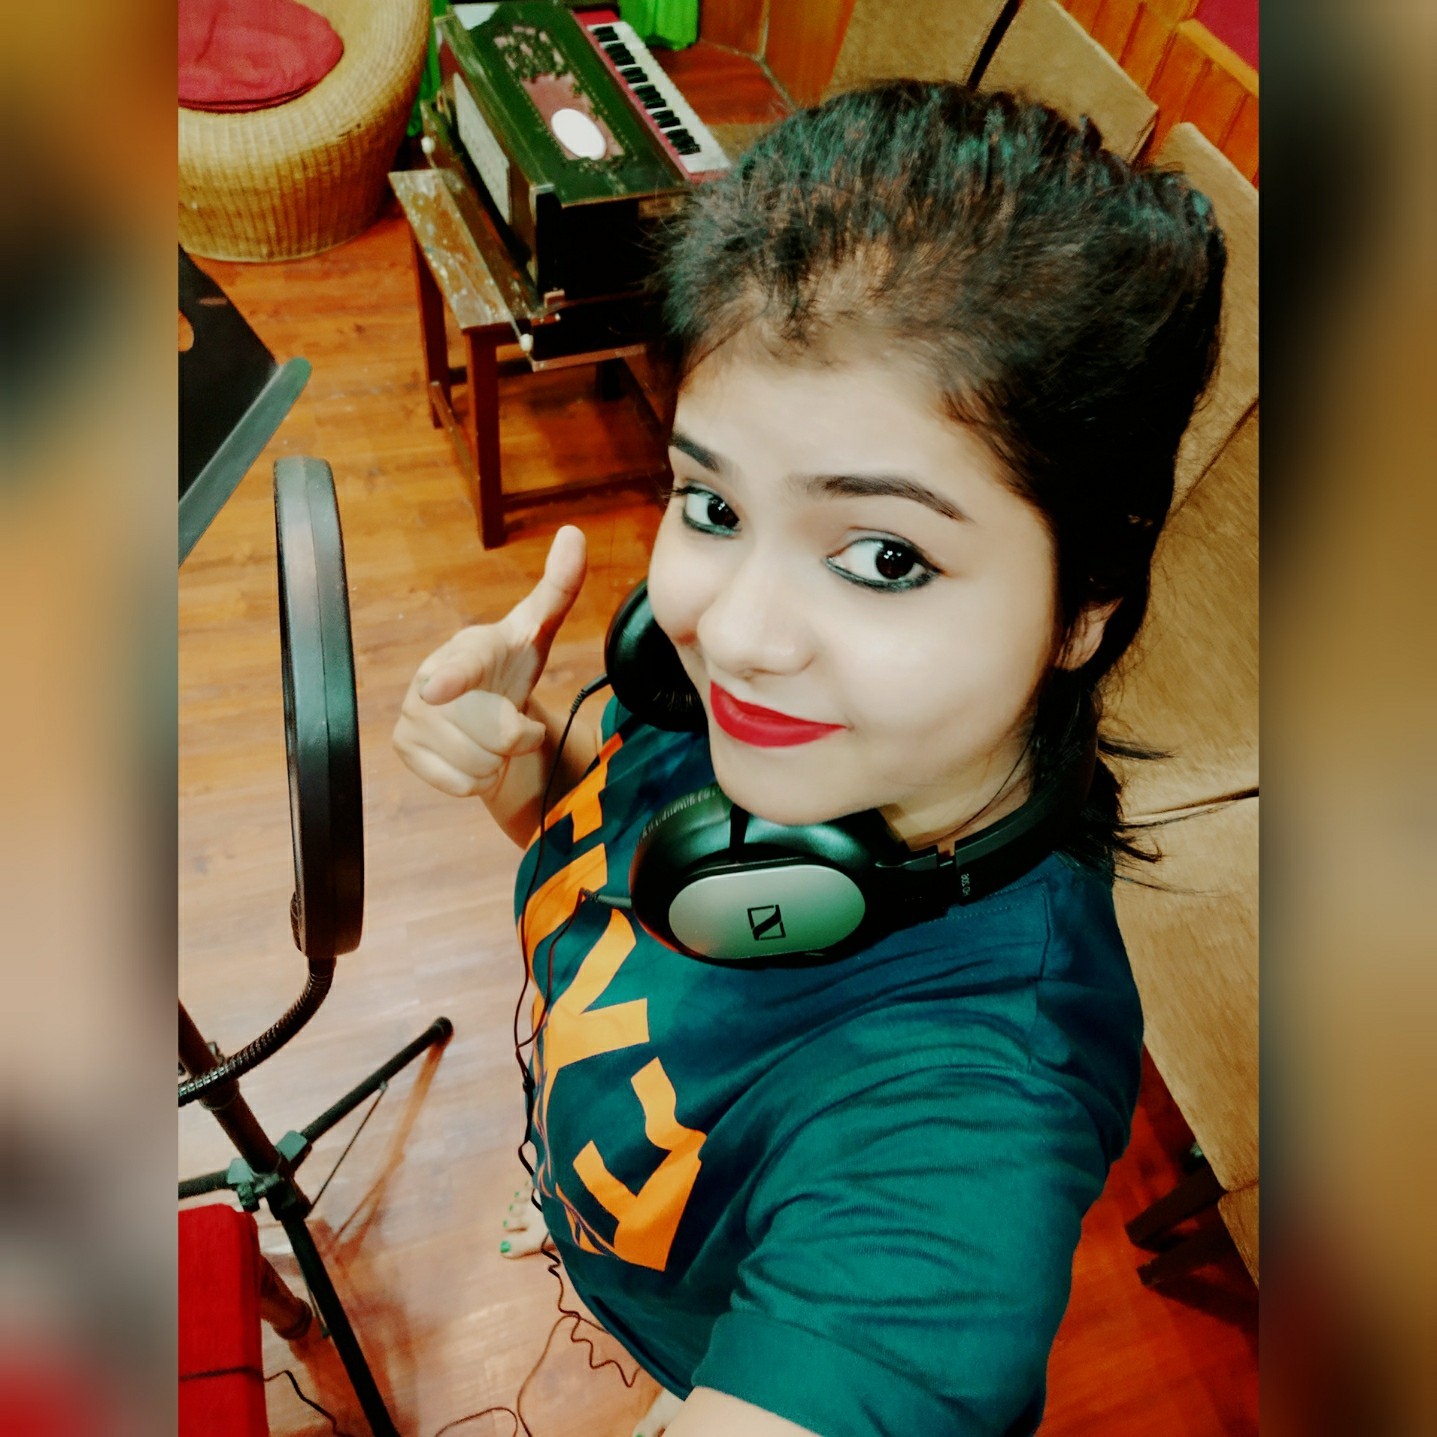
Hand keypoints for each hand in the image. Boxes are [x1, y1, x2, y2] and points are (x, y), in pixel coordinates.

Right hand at [393, 526, 586, 802]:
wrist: (482, 713)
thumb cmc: (509, 668)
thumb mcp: (537, 633)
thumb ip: (557, 589)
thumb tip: (574, 535)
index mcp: (467, 651)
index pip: (462, 668)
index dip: (454, 679)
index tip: (439, 690)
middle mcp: (428, 679)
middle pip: (497, 735)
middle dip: (517, 737)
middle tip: (511, 718)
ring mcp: (410, 715)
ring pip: (478, 765)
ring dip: (498, 761)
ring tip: (490, 736)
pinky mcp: (403, 748)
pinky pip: (459, 784)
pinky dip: (476, 779)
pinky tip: (471, 754)